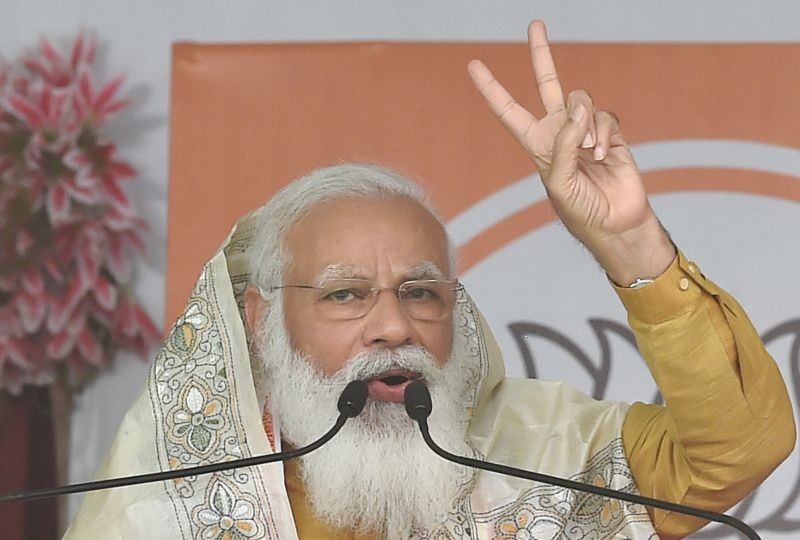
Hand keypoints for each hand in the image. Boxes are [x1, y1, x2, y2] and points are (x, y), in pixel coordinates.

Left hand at [468, 20, 674, 284]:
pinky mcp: (610, 132)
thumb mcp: (558, 181)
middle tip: (535, 24)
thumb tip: (578, 109)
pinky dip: (604, 133)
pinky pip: (605, 116)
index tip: (473, 65)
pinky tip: (604, 154)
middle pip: (547, 83)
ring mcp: (584, 129)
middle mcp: (558, 130)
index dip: (491, 88)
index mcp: (536, 143)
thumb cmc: (579, 209)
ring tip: (591, 152)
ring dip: (585, 124)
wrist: (615, 222)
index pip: (508, 111)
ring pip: (581, 99)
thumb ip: (564, 143)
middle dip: (541, 53)